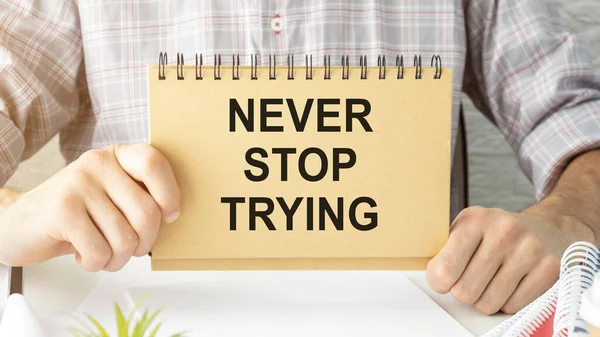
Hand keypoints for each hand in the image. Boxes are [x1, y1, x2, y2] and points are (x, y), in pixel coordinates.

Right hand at [0, 144, 179, 271]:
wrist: (18, 224)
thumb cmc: (76, 215)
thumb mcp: (111, 195)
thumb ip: (139, 196)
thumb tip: (173, 214)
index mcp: (116, 156)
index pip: (154, 163)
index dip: (169, 195)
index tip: (168, 216)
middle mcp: (97, 163)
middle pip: (147, 212)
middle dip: (144, 243)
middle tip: (129, 249)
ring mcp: (77, 184)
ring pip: (125, 238)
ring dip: (117, 259)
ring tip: (102, 252)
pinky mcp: (61, 210)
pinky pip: (99, 251)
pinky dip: (95, 263)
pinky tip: (82, 253)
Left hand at [425, 206, 569, 314]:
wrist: (544, 227)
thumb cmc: (495, 232)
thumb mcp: (465, 228)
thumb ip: (444, 250)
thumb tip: (432, 277)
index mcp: (475, 219)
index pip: (444, 269)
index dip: (439, 282)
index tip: (443, 279)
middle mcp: (504, 231)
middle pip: (465, 292)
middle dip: (464, 291)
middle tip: (472, 278)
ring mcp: (529, 249)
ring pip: (489, 304)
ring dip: (485, 298)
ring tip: (492, 279)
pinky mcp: (549, 268)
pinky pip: (513, 307)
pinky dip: (507, 302)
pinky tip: (510, 283)